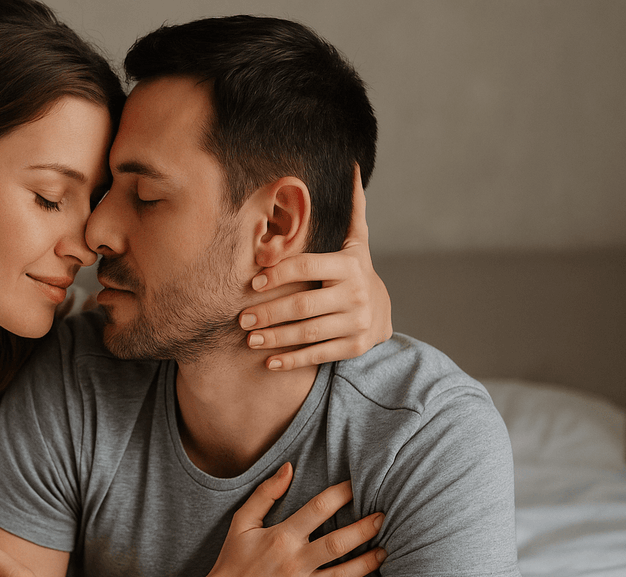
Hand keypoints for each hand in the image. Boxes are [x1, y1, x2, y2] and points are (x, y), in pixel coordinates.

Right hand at [197, 463, 385, 576]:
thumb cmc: (231, 562)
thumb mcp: (241, 523)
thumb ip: (265, 494)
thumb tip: (289, 467)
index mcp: (280, 538)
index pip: (318, 509)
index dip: (342, 494)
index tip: (359, 485)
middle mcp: (293, 563)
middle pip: (338, 543)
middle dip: (365, 528)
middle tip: (384, 517)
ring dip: (368, 563)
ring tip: (385, 551)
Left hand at [239, 165, 392, 370]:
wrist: (383, 310)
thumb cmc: (355, 271)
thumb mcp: (356, 241)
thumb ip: (350, 209)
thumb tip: (351, 166)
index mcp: (349, 265)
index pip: (307, 267)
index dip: (279, 273)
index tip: (254, 281)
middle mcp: (355, 294)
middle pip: (303, 305)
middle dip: (269, 312)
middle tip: (241, 317)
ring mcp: (356, 322)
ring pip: (308, 333)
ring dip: (275, 338)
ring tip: (249, 339)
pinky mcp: (354, 346)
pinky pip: (318, 354)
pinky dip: (292, 360)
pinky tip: (269, 362)